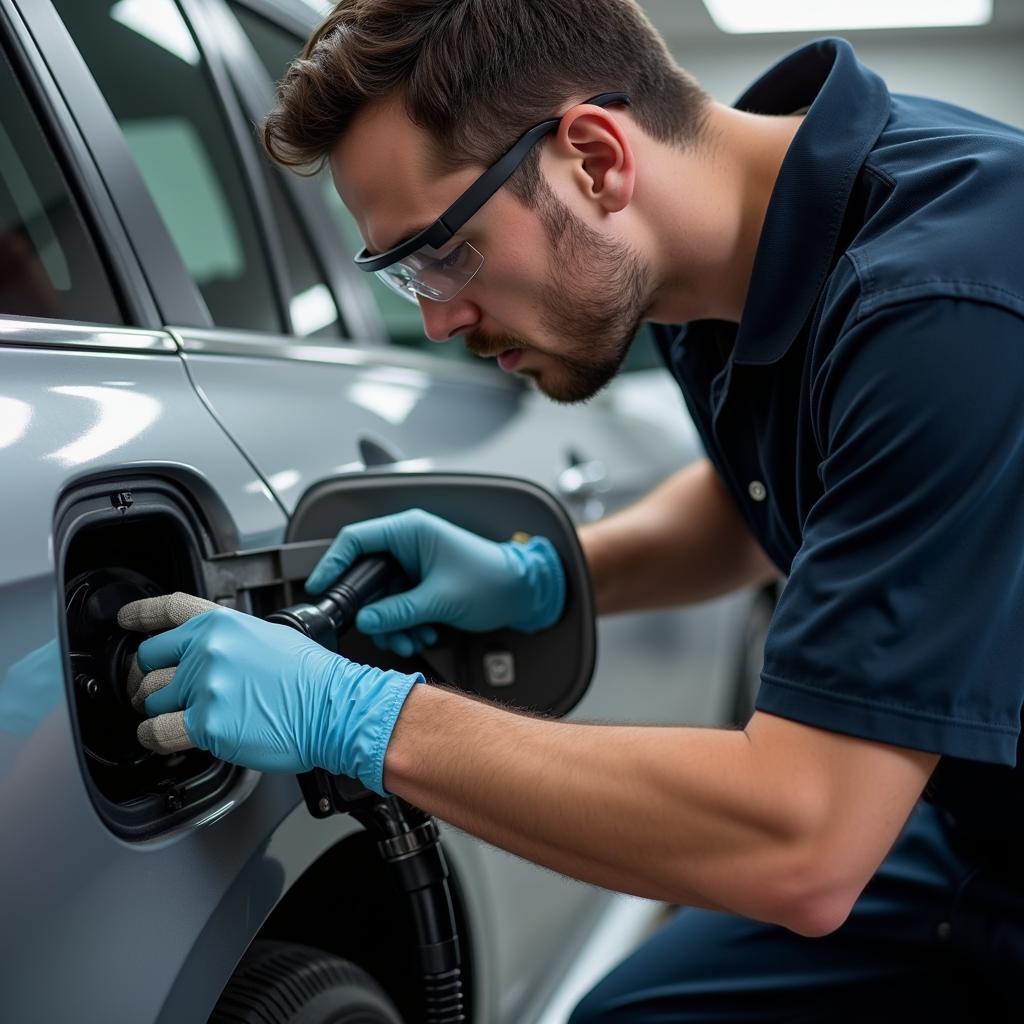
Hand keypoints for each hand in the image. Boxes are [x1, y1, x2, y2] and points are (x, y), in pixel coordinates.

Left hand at [117, 594, 421, 794]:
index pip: (167, 610)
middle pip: (148, 661)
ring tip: (182, 718)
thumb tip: (206, 654)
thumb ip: (230, 640)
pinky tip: (168, 738)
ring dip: (159, 712)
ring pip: (150, 700)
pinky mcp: (206, 723)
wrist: (336, 708)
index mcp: (224, 623)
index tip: (125, 621)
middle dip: (149, 680)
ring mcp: (205, 684)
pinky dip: (155, 738)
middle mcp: (209, 648)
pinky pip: (156, 732)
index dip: (139, 616)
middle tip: (164, 694)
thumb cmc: (313, 679)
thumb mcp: (270, 637)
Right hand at [305, 510, 565, 656]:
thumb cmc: (491, 580)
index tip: (321, 587)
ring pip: (382, 598)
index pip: (355, 540)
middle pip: (366, 577)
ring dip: (393, 624)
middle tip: (382, 632)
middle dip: (374, 611)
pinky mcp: (420, 585)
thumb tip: (367, 620)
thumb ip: (399, 610)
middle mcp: (408, 545)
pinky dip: (406, 624)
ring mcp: (414, 566)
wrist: (522, 593)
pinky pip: (398, 607)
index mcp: (409, 531)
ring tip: (413, 637)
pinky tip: (426, 632)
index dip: (332, 563)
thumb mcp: (440, 599)